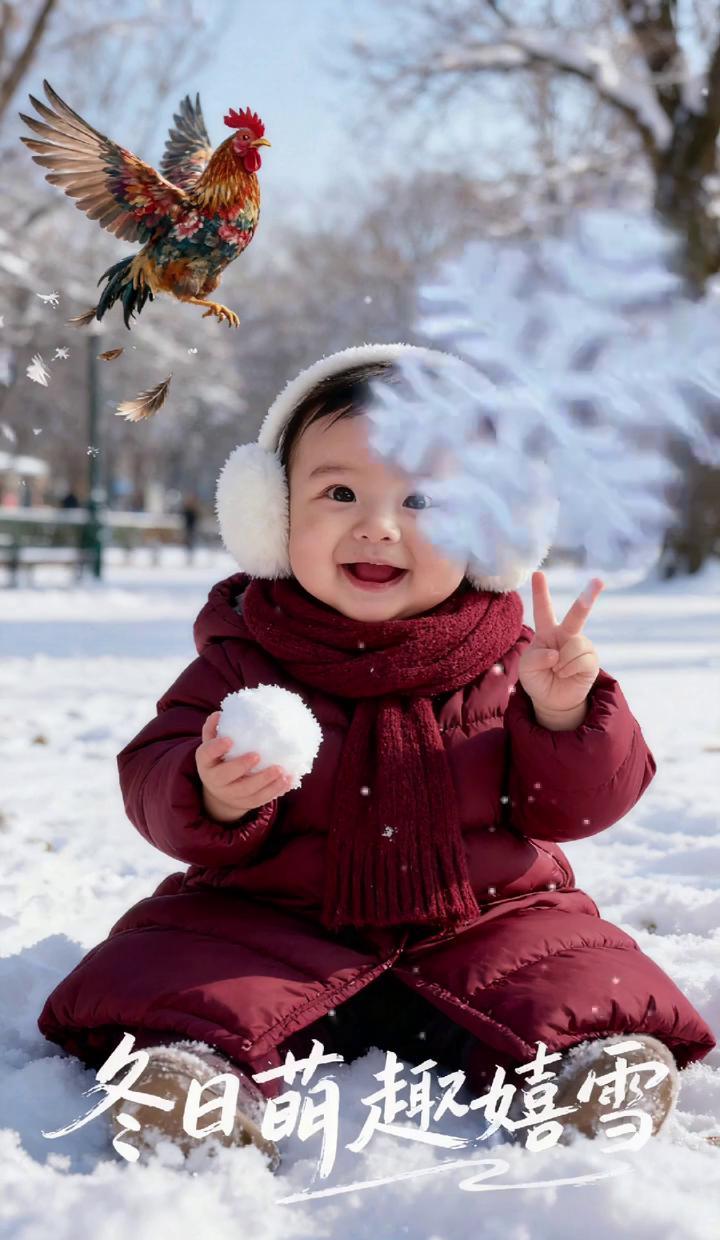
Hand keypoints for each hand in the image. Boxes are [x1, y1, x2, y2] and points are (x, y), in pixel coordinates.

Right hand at [195, 710, 292, 823]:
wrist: (220, 791)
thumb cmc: (219, 759)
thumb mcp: (213, 745)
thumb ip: (214, 730)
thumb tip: (220, 714)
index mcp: (206, 763)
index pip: (206, 754)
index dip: (216, 748)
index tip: (229, 740)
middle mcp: (215, 781)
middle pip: (225, 775)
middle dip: (241, 766)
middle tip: (257, 756)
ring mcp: (231, 794)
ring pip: (247, 791)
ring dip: (265, 781)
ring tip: (280, 770)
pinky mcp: (246, 803)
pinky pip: (261, 798)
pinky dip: (276, 790)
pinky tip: (288, 779)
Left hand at [517, 572, 602, 718]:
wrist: (553, 700)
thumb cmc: (538, 678)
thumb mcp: (526, 668)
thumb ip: (535, 658)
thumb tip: (556, 654)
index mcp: (546, 631)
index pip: (543, 609)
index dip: (540, 592)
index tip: (538, 573)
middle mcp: (566, 634)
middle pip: (576, 615)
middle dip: (587, 598)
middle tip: (599, 581)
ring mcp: (581, 645)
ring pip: (575, 645)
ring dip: (561, 663)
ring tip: (557, 670)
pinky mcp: (591, 659)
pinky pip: (582, 659)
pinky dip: (569, 670)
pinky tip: (566, 675)